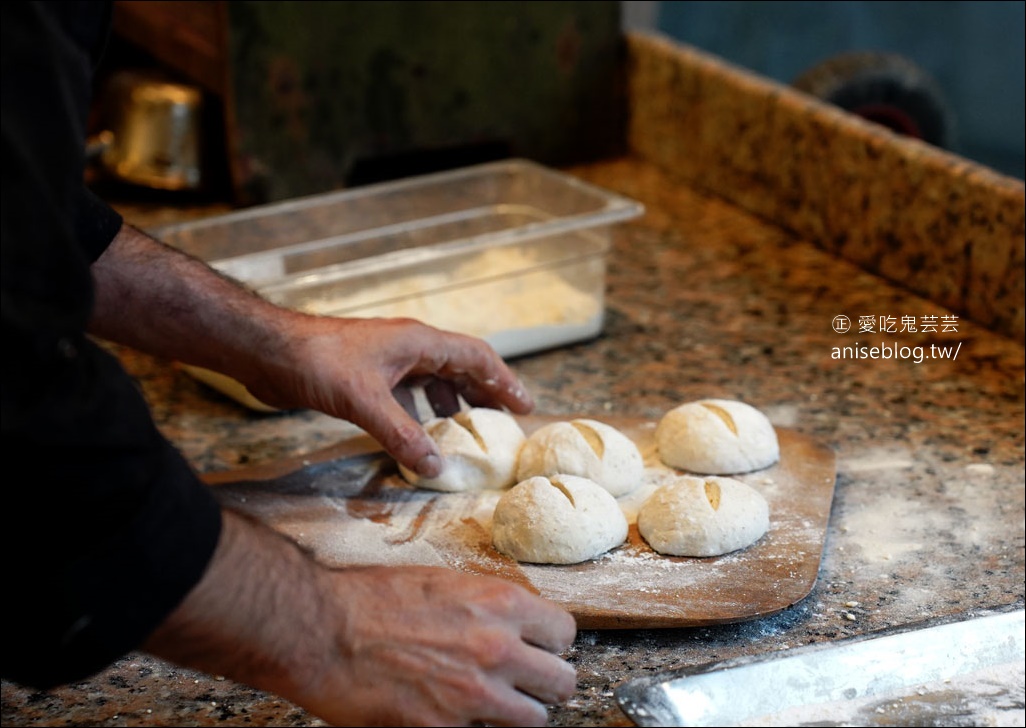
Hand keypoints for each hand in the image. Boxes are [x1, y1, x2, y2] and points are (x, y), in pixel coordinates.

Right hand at [146, 511, 576, 726]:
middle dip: (547, 682)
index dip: (553, 643)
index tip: (542, 647)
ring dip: (519, 712)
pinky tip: (457, 716)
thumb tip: (509, 622)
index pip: (565, 632)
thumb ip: (484, 605)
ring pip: (534, 719)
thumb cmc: (369, 598)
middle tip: (530, 682)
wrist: (321, 628)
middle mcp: (496, 648)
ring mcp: (474, 695)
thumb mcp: (441, 581)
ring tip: (498, 706)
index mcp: (498, 604)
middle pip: (562, 681)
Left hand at [243, 315, 534, 477]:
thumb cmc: (318, 362)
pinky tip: (418, 437)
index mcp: (418, 341)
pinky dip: (418, 415)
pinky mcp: (366, 376)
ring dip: (450, 405)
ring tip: (464, 433)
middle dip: (483, 394)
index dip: (504, 381)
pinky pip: (405, 395)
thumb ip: (402, 435)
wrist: (268, 351)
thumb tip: (436, 468)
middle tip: (502, 423)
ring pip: (431, 381)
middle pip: (459, 367)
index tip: (524, 406)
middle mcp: (408, 347)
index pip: (476, 357)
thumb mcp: (365, 401)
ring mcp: (386, 361)